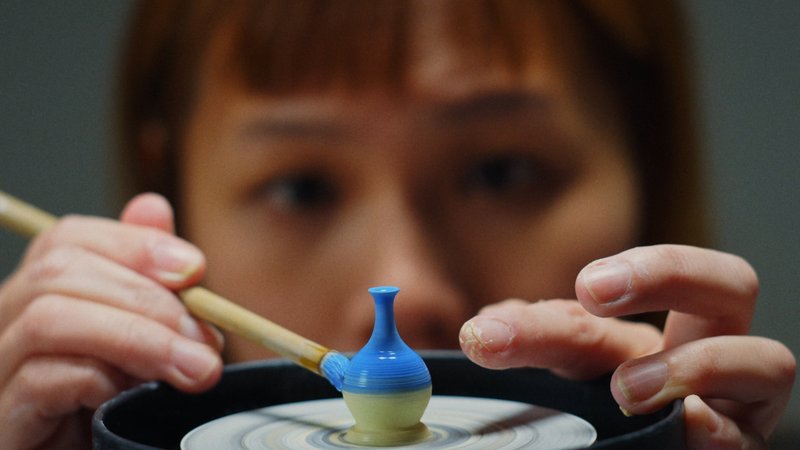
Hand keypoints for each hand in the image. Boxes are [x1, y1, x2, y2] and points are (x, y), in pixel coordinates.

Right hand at [0, 193, 222, 448]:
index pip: (70, 238)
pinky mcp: (4, 415)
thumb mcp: (141, 334)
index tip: (194, 269)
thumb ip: (144, 275)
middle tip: (206, 339)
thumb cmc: (109, 403)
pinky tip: (128, 395)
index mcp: (40, 293)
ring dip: (136, 337)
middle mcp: (7, 321)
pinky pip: (40, 378)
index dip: (136, 243)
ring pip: (50, 318)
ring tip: (191, 368)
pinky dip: (98, 379)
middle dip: (149, 299)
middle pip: (60, 272)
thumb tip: (154, 207)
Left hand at [459, 245, 794, 448]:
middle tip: (592, 291)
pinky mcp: (742, 445)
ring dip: (696, 363)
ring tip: (629, 390)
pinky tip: (690, 425)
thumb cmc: (593, 430)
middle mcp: (692, 356)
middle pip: (718, 283)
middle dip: (661, 271)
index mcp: (631, 339)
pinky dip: (717, 427)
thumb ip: (536, 348)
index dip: (538, 320)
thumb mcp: (558, 386)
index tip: (486, 334)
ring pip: (764, 357)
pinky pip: (746, 431)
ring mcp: (730, 404)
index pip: (596, 310)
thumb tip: (486, 327)